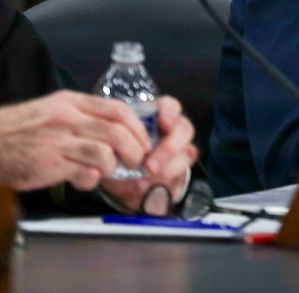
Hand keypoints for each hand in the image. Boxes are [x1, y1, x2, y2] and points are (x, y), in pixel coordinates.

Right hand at [0, 90, 151, 191]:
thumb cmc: (19, 130)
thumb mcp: (52, 110)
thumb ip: (82, 116)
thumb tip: (117, 128)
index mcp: (71, 102)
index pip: (118, 109)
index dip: (137, 127)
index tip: (143, 139)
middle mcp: (68, 119)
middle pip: (118, 132)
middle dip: (136, 150)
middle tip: (137, 161)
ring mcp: (59, 141)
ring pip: (106, 153)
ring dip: (114, 166)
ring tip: (108, 171)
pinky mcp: (51, 165)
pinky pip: (85, 173)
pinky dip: (93, 180)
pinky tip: (86, 180)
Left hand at [98, 96, 196, 214]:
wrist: (122, 179)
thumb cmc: (117, 153)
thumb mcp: (112, 145)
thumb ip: (114, 146)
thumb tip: (112, 157)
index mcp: (156, 117)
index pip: (171, 106)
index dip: (170, 113)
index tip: (162, 122)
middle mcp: (173, 131)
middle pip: (184, 130)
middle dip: (168, 149)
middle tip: (150, 166)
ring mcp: (180, 152)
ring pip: (186, 155)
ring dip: (166, 171)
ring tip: (143, 183)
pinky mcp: (180, 173)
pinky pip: (181, 178)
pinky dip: (165, 186)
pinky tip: (149, 191)